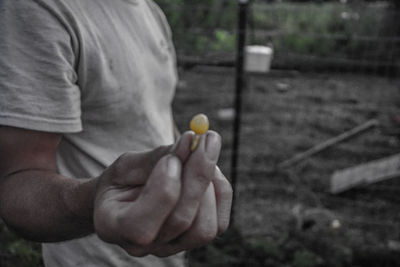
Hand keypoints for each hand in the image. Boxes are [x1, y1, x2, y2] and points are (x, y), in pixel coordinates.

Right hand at [93, 131, 231, 256]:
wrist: (126, 198)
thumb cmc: (123, 180)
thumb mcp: (127, 164)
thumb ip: (156, 157)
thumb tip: (191, 141)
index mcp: (113, 227)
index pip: (141, 227)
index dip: (162, 192)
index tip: (171, 158)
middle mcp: (143, 246)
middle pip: (180, 221)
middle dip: (196, 175)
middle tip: (204, 138)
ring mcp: (171, 247)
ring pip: (204, 228)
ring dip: (209, 184)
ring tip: (200, 155)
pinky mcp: (195, 240)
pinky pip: (219, 224)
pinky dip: (220, 191)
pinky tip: (210, 170)